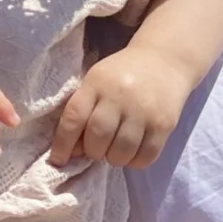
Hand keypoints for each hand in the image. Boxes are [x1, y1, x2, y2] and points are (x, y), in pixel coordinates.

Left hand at [51, 45, 191, 168]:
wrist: (163, 59)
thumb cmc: (123, 73)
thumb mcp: (97, 81)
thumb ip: (83, 110)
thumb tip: (73, 151)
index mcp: (96, 83)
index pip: (74, 117)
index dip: (63, 143)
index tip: (58, 160)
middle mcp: (119, 96)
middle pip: (98, 137)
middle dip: (92, 151)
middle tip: (97, 149)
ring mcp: (143, 111)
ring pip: (121, 151)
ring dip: (114, 159)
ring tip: (114, 151)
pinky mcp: (164, 124)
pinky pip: (146, 156)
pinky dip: (135, 162)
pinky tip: (132, 154)